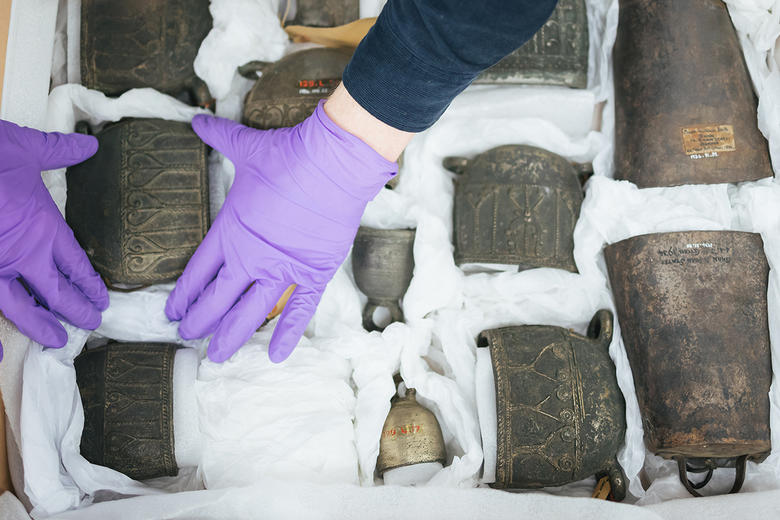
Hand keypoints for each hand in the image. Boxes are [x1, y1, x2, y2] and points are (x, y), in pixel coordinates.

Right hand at [0, 120, 108, 359]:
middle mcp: (21, 255)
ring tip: (58, 340)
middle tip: (92, 323)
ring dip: (40, 325)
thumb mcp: (24, 147)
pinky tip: (1, 354)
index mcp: (42, 228)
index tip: (102, 298)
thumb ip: (58, 151)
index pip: (75, 264)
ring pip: (20, 308)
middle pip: (56, 292)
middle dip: (76, 309)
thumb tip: (89, 144)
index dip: (89, 283)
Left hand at [165, 101, 396, 361]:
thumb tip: (196, 119)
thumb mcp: (244, 147)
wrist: (333, 163)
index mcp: (230, 231)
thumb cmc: (288, 155)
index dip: (184, 295)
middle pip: (218, 299)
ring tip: (217, 356)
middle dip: (201, 321)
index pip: (198, 272)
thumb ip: (217, 137)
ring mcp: (281, 270)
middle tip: (189, 336)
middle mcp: (251, 258)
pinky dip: (288, 334)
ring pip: (251, 314)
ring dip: (232, 336)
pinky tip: (277, 356)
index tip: (174, 312)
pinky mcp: (313, 274)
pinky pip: (299, 312)